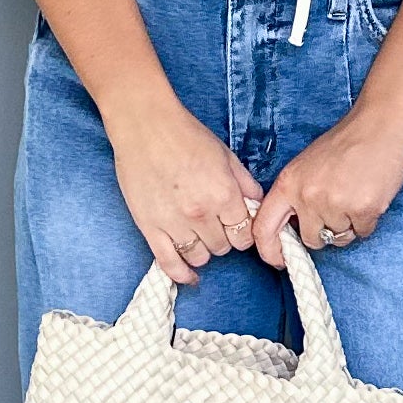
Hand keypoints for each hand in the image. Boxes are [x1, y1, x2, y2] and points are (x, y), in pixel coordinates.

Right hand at [107, 94, 264, 286]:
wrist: (145, 126)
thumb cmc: (185, 135)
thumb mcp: (226, 155)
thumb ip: (245, 184)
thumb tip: (258, 204)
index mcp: (224, 194)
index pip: (245, 234)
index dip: (244, 232)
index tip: (237, 227)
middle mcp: (202, 214)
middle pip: (224, 247)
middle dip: (224, 239)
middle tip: (216, 226)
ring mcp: (174, 223)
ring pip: (200, 257)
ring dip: (204, 251)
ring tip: (199, 237)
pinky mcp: (150, 227)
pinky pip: (168, 262)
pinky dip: (181, 274)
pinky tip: (189, 277)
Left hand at [252, 99, 402, 267]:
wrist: (379, 126)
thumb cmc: (345, 144)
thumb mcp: (306, 165)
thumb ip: (295, 195)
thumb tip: (291, 228)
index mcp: (288, 184)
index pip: (264, 227)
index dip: (269, 250)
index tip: (278, 259)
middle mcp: (308, 197)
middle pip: (310, 240)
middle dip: (324, 233)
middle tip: (337, 209)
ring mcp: (335, 204)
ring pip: (339, 238)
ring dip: (348, 224)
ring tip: (355, 195)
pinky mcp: (363, 209)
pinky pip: (362, 233)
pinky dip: (367, 221)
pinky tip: (369, 196)